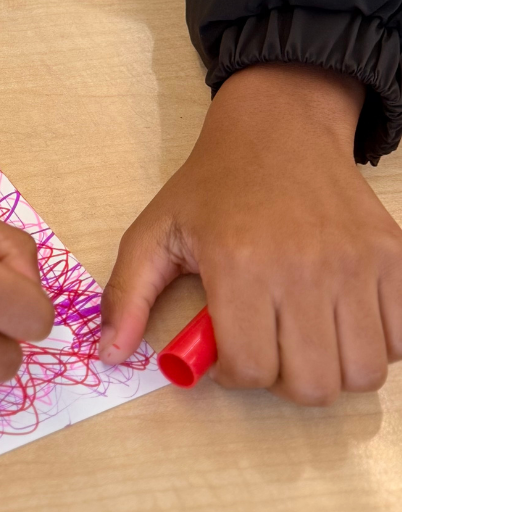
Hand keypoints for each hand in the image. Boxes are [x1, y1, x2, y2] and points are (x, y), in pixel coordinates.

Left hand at [102, 62, 400, 404]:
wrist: (281, 127)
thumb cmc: (216, 183)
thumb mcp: (156, 231)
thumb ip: (127, 295)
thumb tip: (109, 356)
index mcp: (240, 264)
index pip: (252, 369)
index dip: (239, 374)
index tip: (234, 351)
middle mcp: (304, 267)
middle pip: (314, 383)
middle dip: (288, 381)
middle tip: (275, 349)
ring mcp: (356, 263)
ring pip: (363, 371)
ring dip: (336, 370)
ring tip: (312, 340)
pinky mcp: (393, 258)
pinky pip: (401, 338)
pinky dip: (380, 344)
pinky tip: (348, 322)